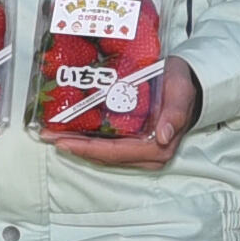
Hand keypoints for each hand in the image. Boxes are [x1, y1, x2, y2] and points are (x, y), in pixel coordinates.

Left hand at [44, 57, 204, 171]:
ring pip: (104, 155)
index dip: (88, 149)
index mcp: (159, 147)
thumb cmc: (183, 85)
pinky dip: (89, 142)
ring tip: (53, 135)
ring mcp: (141, 153)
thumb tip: (164, 136)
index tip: (63, 141)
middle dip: (76, 148)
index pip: (116, 153)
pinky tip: (72, 133)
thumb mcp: (180, 92)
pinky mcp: (135, 145)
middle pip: (105, 157)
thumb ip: (175, 113)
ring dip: (79, 146)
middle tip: (48, 136)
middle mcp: (149, 156)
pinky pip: (109, 148)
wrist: (191, 83)